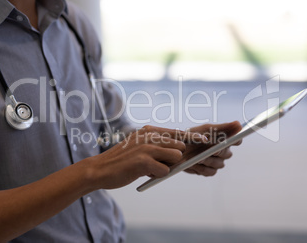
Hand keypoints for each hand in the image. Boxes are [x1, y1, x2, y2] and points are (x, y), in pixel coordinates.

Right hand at [86, 125, 207, 189]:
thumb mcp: (139, 147)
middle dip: (176, 158)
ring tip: (149, 168)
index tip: (206, 141)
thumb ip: (156, 145)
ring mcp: (146, 147)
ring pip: (175, 157)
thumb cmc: (121, 161)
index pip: (177, 133)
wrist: (100, 169)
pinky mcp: (143, 161)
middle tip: (163, 164)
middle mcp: (149, 136)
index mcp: (148, 131)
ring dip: (166, 166)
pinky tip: (144, 174)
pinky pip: (165, 171)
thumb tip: (178, 151)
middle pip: (179, 146)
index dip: (192, 138)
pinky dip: (158, 175)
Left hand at [182, 121, 241, 175]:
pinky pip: (210, 171)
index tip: (231, 140)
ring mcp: (216, 162)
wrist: (177, 148)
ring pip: (219, 164)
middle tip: (212, 150)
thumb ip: (223, 127)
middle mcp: (222, 151)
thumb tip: (239, 124)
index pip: (237, 140)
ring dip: (208, 160)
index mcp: (224, 139)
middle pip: (228, 154)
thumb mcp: (206, 129)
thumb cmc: (192, 136)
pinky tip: (195, 163)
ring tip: (198, 157)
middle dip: (219, 151)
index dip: (236, 140)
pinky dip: (202, 167)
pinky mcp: (209, 171)